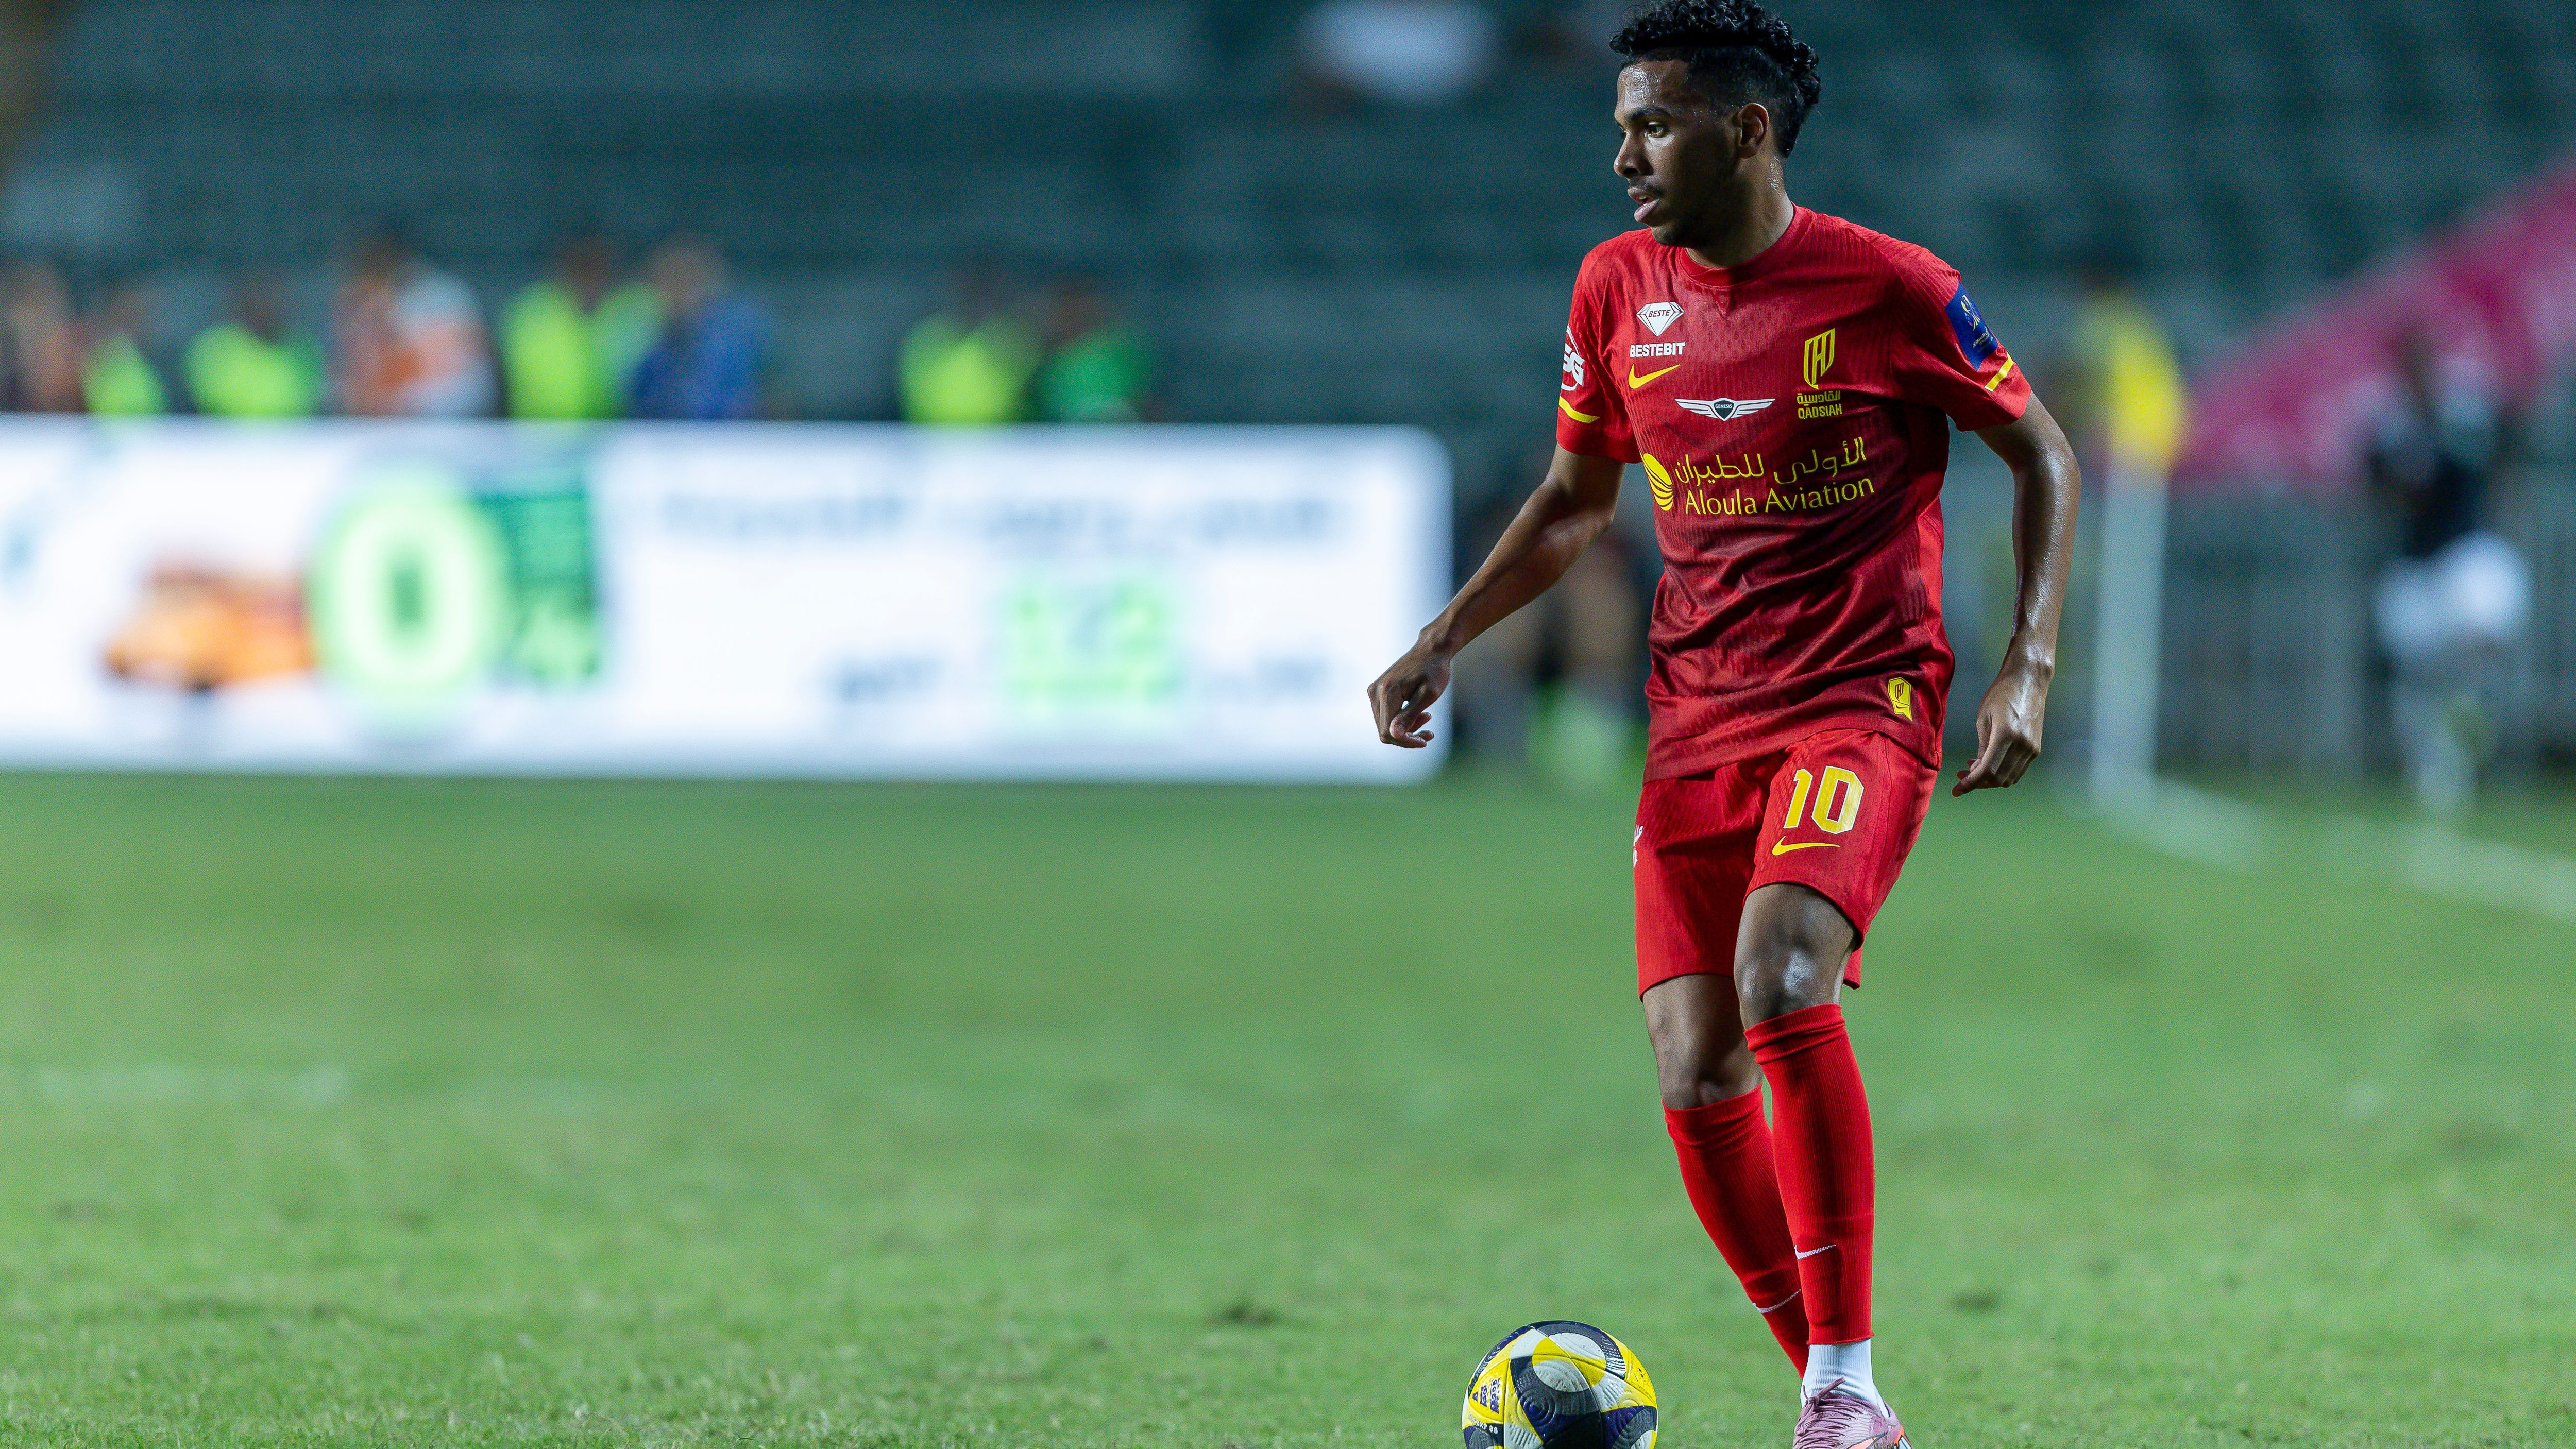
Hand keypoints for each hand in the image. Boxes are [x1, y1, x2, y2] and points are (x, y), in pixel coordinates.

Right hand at [1368, 635, 1452, 747]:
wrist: (1431, 649)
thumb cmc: (1434, 670)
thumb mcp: (1428, 695)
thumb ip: (1410, 715)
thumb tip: (1394, 735)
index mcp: (1387, 693)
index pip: (1388, 732)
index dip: (1405, 742)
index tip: (1425, 741)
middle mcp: (1375, 692)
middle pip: (1385, 731)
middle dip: (1407, 736)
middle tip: (1429, 732)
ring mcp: (1374, 691)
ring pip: (1385, 724)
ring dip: (1406, 728)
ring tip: (1427, 718)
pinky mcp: (1378, 691)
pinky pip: (1386, 715)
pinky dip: (1402, 719)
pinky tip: (1419, 713)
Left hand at [1952, 648, 2050, 795]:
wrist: (2029, 682)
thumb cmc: (2001, 694)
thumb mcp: (1984, 718)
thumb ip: (1981, 747)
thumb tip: (1976, 769)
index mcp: (2006, 735)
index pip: (1987, 770)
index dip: (1970, 783)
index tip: (1957, 790)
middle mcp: (2023, 746)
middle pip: (1998, 778)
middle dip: (1978, 783)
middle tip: (1961, 776)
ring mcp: (2032, 749)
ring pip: (2009, 778)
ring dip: (1990, 779)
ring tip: (1973, 769)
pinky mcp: (2036, 749)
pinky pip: (2017, 770)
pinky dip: (2002, 773)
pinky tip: (1989, 764)